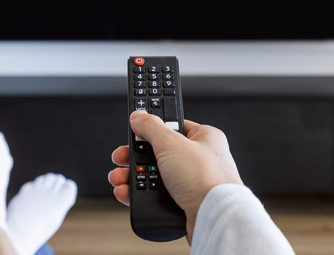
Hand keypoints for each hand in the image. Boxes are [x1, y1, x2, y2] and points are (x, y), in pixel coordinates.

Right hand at [108, 110, 242, 241]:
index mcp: (204, 138)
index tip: (133, 130)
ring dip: (133, 177)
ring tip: (119, 179)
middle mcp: (199, 159)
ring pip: (155, 176)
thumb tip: (138, 116)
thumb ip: (151, 127)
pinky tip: (127, 193)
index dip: (151, 128)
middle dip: (135, 157)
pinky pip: (156, 196)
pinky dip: (139, 195)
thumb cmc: (206, 179)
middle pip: (158, 152)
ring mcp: (192, 182)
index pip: (172, 126)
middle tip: (121, 158)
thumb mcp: (171, 143)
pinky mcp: (184, 203)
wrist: (215, 218)